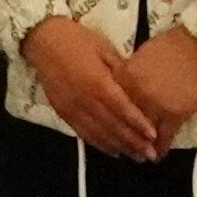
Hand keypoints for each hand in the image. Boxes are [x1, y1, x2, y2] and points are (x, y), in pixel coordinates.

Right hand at [21, 14, 159, 160]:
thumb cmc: (77, 40)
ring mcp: (73, 109)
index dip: (139, 124)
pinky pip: (84, 134)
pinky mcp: (63, 113)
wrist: (43, 40)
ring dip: (119, 147)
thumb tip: (137, 89)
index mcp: (98, 83)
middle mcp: (86, 101)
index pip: (123, 109)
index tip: (154, 136)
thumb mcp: (104, 48)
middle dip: (133, 142)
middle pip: (113, 126)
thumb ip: (121, 70)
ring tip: (136, 157)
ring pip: (99, 134)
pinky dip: (100, 145)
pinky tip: (113, 151)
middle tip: (150, 155)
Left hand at [118, 26, 196, 155]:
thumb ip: (128, 74)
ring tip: (140, 156)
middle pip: (124, 122)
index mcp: (124, 76)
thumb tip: (121, 90)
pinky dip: (161, 148)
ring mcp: (154, 106)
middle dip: (124, 138)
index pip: (111, 104)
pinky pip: (164, 137)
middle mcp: (135, 94)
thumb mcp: (142, 55)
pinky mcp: (174, 114)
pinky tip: (159, 155)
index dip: (109, 119)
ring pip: (143, 134)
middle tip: (124, 149)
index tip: (107, 129)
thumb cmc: (173, 44)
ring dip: (141, 147)